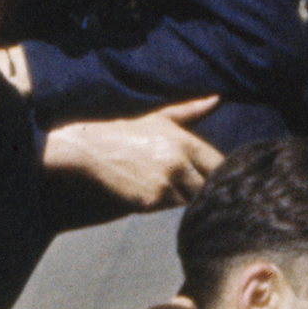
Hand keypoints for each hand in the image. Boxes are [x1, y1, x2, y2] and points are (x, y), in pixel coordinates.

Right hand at [46, 104, 220, 209]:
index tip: (211, 175)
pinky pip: (167, 210)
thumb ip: (190, 110)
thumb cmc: (125, 133)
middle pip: (206, 187)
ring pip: (187, 201)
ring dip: (181, 198)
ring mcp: (164, 184)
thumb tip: (217, 98)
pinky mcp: (149, 202)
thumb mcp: (158, 117)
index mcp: (183, 142)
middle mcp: (177, 163)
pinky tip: (149, 194)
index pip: (218, 164)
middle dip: (201, 188)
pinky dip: (162, 205)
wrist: (89, 152)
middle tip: (191, 187)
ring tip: (165, 187)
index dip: (217, 172)